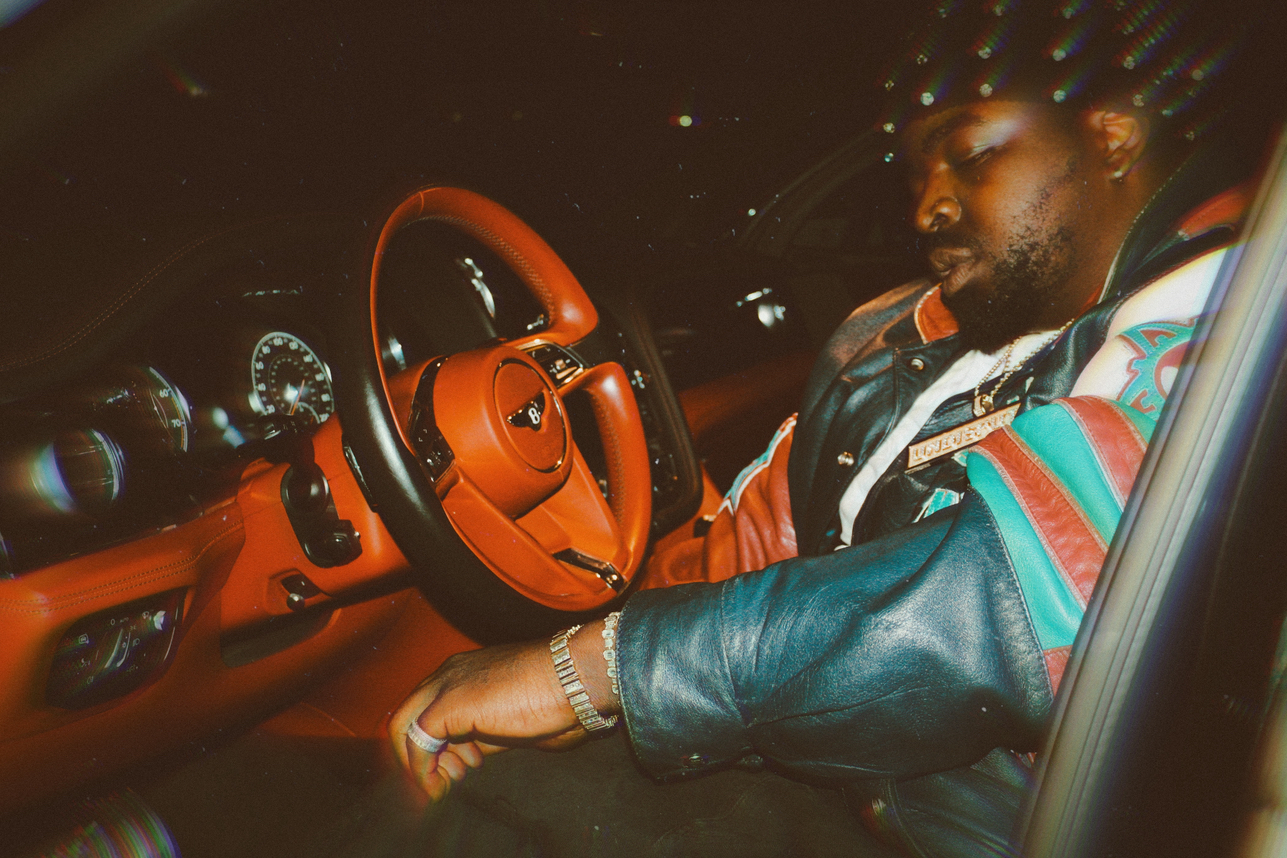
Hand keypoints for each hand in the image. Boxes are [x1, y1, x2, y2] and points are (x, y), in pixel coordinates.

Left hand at [388, 622, 615, 799]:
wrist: (576, 678)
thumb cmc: (558, 698)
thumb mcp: (510, 721)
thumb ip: (482, 734)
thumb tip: (464, 754)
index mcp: (465, 673)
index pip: (427, 710)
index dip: (437, 746)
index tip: (462, 767)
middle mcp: (449, 673)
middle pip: (406, 716)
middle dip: (419, 756)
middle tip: (448, 779)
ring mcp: (446, 684)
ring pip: (401, 726)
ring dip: (417, 765)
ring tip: (448, 783)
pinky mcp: (449, 703)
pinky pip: (416, 740)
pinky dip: (421, 770)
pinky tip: (441, 784)